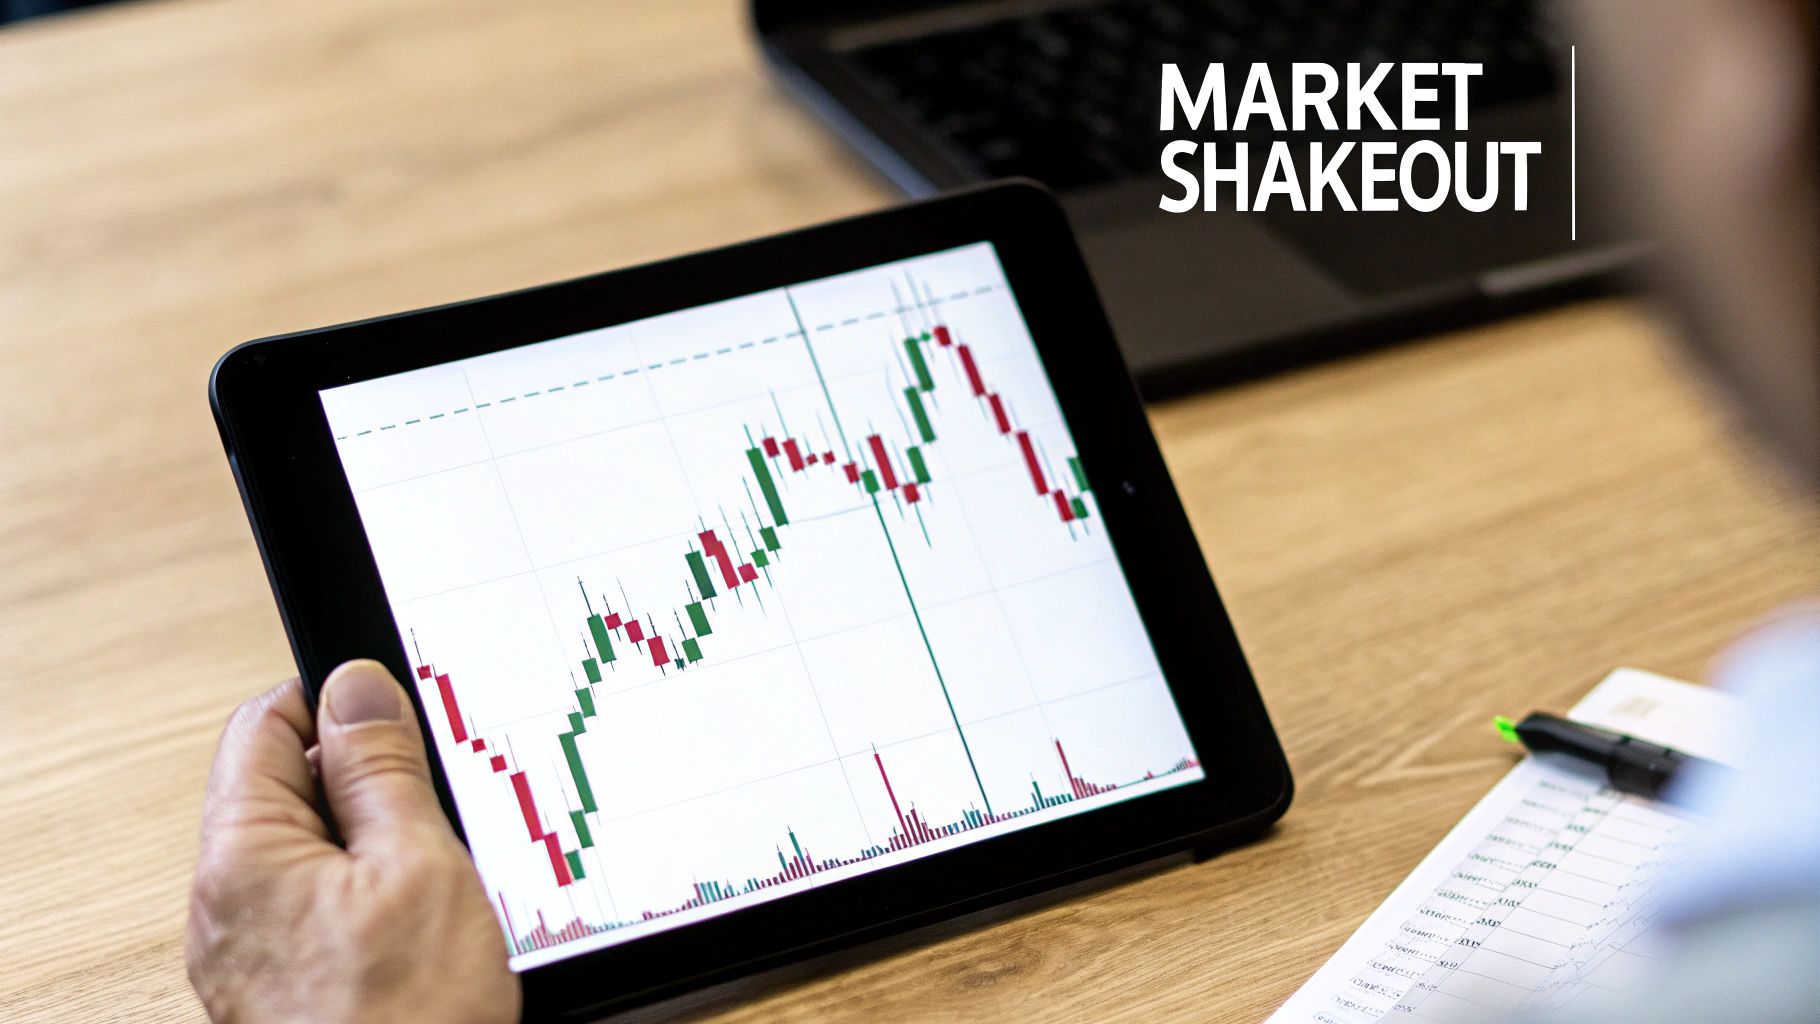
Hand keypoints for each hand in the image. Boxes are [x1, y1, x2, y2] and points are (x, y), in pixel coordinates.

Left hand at [186, 660, 519, 1023]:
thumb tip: (356, 686)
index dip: (337, 703)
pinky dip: (379, 895)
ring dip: (384, 843)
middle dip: (371, 781)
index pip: (266, 724)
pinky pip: (326, 906)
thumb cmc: (405, 1021)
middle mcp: (229, 901)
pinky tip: (429, 920)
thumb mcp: (416, 863)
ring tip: (442, 871)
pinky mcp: (287, 985)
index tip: (400, 712)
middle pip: (290, 786)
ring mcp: (254, 948)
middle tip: (439, 803)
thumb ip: (381, 767)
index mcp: (243, 854)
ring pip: (318, 850)